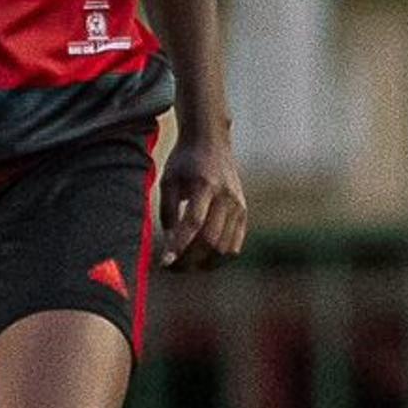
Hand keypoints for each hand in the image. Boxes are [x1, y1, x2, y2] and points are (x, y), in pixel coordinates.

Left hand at [155, 135, 247, 270]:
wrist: (211, 140)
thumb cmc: (184, 161)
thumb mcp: (168, 181)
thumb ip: (167, 212)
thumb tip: (170, 244)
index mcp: (205, 184)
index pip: (194, 223)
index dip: (179, 246)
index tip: (164, 262)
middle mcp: (226, 196)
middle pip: (210, 240)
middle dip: (189, 260)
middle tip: (172, 267)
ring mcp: (238, 205)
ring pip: (224, 248)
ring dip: (203, 262)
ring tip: (185, 265)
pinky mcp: (243, 212)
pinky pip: (234, 245)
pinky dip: (218, 257)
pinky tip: (202, 258)